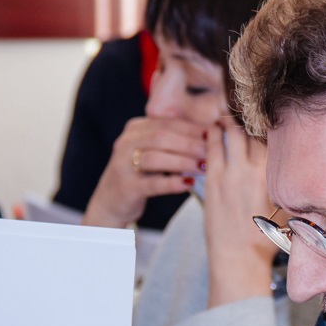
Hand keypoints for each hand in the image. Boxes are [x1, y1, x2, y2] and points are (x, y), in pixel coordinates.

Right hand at [82, 116, 206, 228]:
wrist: (111, 202)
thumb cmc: (140, 174)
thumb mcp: (152, 151)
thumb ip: (173, 141)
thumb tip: (209, 134)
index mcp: (135, 129)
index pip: (168, 123)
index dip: (192, 129)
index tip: (214, 136)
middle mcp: (126, 143)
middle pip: (162, 137)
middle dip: (190, 144)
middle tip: (211, 152)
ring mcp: (123, 165)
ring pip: (156, 158)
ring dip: (183, 162)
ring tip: (203, 167)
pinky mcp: (126, 187)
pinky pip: (152, 183)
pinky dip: (172, 183)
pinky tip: (188, 183)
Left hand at [203, 116, 274, 306]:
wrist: (239, 258)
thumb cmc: (266, 238)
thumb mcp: (290, 210)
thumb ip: (293, 185)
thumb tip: (301, 168)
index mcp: (276, 175)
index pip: (274, 137)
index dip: (271, 124)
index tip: (268, 117)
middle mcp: (255, 169)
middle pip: (253, 129)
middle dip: (248, 118)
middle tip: (245, 112)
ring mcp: (231, 172)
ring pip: (231, 133)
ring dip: (229, 122)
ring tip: (227, 117)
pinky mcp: (213, 179)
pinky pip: (212, 146)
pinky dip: (213, 134)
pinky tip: (213, 129)